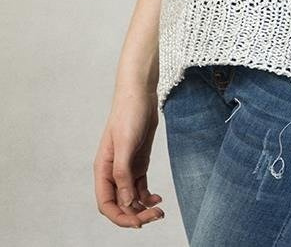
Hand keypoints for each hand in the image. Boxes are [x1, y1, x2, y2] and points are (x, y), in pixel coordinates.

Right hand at [93, 88, 164, 228]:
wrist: (140, 94)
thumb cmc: (128, 114)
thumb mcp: (125, 144)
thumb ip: (122, 173)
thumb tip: (125, 202)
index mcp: (103, 169)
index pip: (106, 203)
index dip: (120, 217)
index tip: (138, 223)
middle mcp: (113, 172)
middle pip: (120, 204)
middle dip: (135, 214)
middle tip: (155, 216)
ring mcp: (126, 168)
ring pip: (131, 198)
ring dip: (143, 208)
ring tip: (160, 211)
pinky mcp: (138, 163)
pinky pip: (140, 188)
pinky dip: (148, 197)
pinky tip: (158, 198)